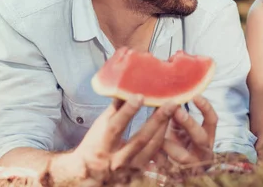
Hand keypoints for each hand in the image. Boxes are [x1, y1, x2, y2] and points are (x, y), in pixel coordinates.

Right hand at [52, 96, 176, 179]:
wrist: (89, 176)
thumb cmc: (94, 146)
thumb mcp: (99, 127)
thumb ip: (114, 109)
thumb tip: (125, 86)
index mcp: (102, 145)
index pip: (116, 126)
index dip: (128, 111)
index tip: (140, 96)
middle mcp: (116, 159)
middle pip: (140, 139)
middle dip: (157, 120)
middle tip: (170, 103)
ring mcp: (130, 168)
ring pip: (152, 148)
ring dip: (164, 128)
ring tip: (174, 111)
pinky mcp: (139, 172)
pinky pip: (156, 156)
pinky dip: (164, 140)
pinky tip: (171, 126)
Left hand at [160, 96, 217, 169]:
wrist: (180, 172)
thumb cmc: (180, 143)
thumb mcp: (182, 129)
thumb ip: (178, 117)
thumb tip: (168, 98)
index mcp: (208, 137)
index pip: (212, 120)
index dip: (206, 108)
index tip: (195, 96)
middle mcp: (204, 152)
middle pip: (200, 137)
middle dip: (189, 123)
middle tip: (177, 111)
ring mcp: (193, 166)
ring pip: (182, 156)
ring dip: (168, 144)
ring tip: (157, 136)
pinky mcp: (180, 175)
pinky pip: (167, 166)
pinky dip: (157, 158)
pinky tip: (148, 152)